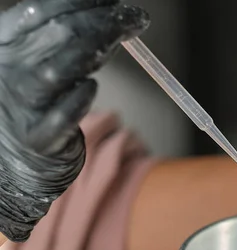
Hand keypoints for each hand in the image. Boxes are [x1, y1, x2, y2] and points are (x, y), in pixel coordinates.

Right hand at [0, 0, 148, 241]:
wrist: (15, 156)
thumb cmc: (35, 102)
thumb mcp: (40, 62)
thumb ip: (69, 41)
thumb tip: (115, 17)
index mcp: (7, 47)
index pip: (36, 13)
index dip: (75, 3)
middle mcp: (10, 72)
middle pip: (54, 37)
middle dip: (98, 22)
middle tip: (134, 18)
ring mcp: (22, 106)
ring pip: (55, 73)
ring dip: (91, 53)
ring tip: (119, 42)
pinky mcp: (38, 139)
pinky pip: (61, 117)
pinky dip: (78, 99)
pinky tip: (91, 87)